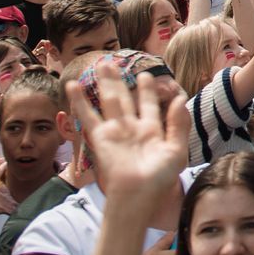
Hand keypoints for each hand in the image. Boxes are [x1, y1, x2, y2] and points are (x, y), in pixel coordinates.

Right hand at [69, 56, 190, 202]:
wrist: (138, 193)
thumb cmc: (159, 177)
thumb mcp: (176, 150)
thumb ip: (179, 124)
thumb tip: (180, 98)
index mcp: (151, 130)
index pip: (148, 104)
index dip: (148, 90)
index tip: (146, 75)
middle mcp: (131, 128)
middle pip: (125, 98)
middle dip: (120, 80)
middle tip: (115, 62)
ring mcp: (115, 131)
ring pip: (109, 101)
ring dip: (104, 83)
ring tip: (101, 64)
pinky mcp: (101, 137)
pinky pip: (88, 116)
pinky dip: (80, 101)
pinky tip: (73, 86)